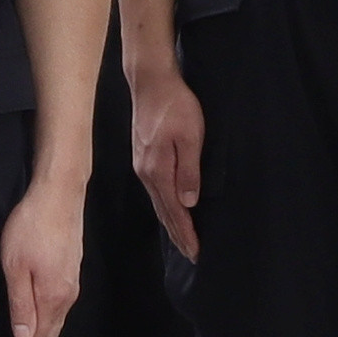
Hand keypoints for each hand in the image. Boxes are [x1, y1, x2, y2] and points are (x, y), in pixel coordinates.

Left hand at [0, 174, 84, 336]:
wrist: (59, 194)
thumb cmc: (31, 226)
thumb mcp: (16, 265)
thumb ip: (20, 304)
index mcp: (52, 299)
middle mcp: (65, 299)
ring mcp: (70, 289)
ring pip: (52, 333)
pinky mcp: (69, 278)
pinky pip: (56, 318)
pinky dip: (44, 336)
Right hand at [127, 63, 204, 262]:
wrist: (150, 82)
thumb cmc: (175, 105)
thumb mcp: (191, 136)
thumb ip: (189, 170)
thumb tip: (189, 202)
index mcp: (158, 171)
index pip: (174, 211)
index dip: (185, 233)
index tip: (196, 253)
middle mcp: (146, 173)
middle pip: (163, 212)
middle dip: (177, 235)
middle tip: (191, 255)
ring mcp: (142, 165)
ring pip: (158, 203)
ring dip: (170, 223)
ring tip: (181, 239)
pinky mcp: (143, 157)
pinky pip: (155, 191)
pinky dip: (164, 207)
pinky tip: (169, 209)